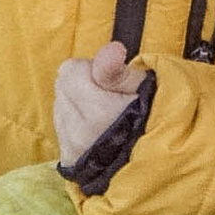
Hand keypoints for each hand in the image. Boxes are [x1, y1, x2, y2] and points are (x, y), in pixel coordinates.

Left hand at [55, 39, 144, 163]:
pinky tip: (96, 129)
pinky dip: (74, 122)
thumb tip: (111, 49)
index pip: (70, 69)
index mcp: (97, 111)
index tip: (111, 82)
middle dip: (82, 84)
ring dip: (77, 103)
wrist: (154, 165)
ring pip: (60, 104)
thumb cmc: (154, 121)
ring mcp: (71, 146)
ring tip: (104, 115)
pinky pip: (60, 126)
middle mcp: (78, 130)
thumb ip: (120, 71)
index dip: (92, 69)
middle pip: (62, 84)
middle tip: (110, 97)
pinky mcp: (68, 157)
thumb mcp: (146, 90)